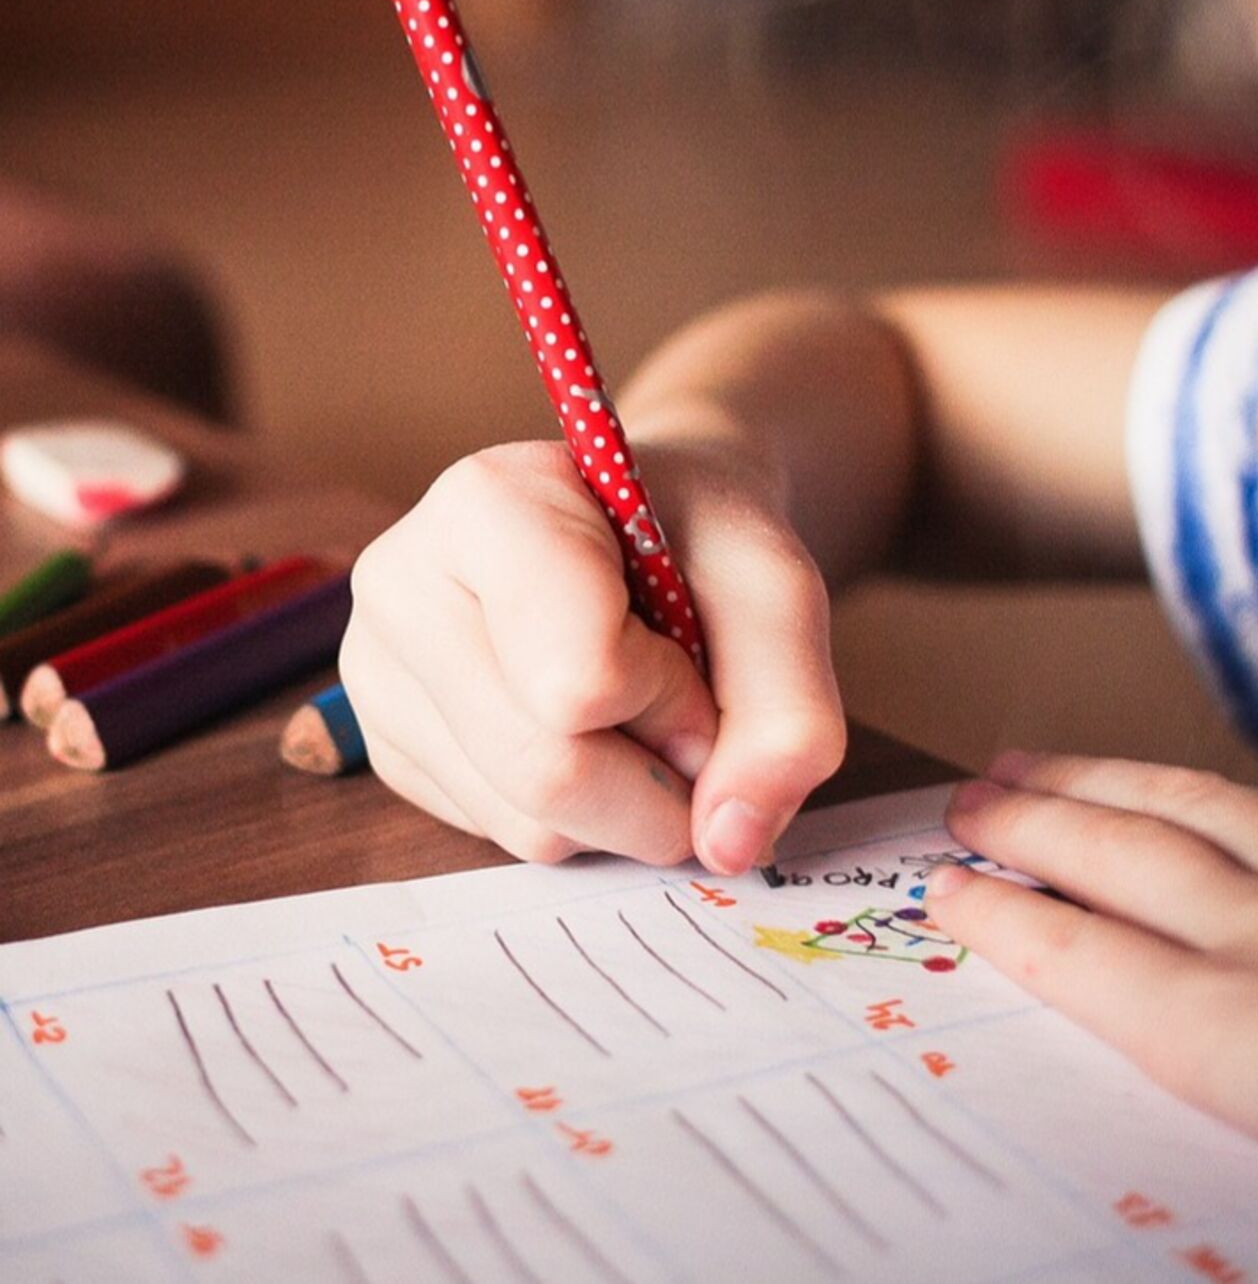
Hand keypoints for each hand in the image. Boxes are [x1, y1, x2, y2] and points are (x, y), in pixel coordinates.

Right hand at [339, 438, 844, 872]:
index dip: (673, 698)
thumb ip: (788, 713)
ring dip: (625, 803)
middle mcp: (402, 584)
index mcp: (486, 505)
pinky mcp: (389, 747)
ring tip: (635, 710)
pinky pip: (502, 837)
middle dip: (658, 778)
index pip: (580, 681)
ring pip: (527, 823)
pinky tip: (585, 732)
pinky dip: (580, 814)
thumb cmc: (702, 540)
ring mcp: (380, 672)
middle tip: (690, 716)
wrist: (654, 525)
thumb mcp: (778, 593)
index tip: (692, 649)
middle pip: (546, 771)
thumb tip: (728, 843)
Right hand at [924, 754, 1257, 1259]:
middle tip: (967, 798)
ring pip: (1199, 807)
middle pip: (1123, 859)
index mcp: (1252, 1040)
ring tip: (1042, 762)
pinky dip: (1231, 791)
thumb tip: (1185, 1064)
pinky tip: (1213, 787)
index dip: (1006, 918)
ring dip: (1105, 782)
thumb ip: (1250, 1103)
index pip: (1088, 961)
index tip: (946, 889)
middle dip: (1031, 823)